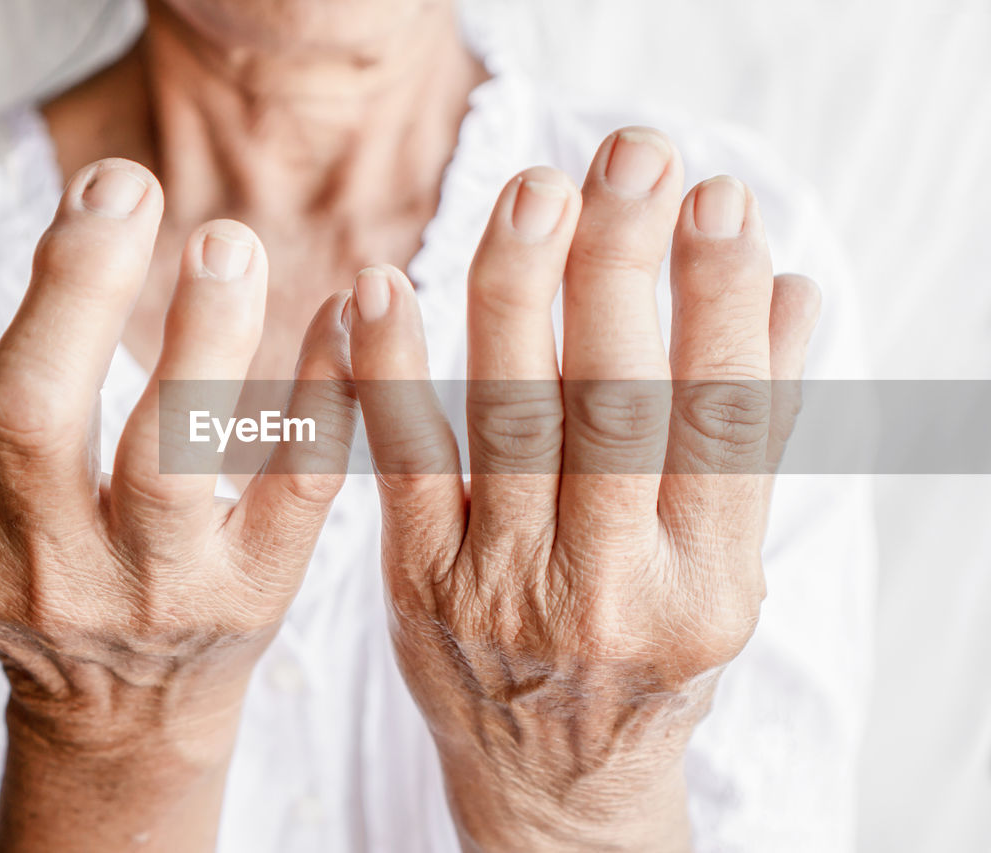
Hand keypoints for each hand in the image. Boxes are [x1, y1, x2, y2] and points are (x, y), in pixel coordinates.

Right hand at [0, 139, 356, 850]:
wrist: (130, 718)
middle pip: (33, 415)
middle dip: (71, 290)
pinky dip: (322, 395)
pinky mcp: (255, 597)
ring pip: (168, 459)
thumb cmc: (40, 584)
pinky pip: (295, 489)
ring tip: (226, 241)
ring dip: (199, 339)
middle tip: (118, 186)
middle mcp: (44, 572)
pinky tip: (344, 309)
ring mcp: (155, 593)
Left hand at [346, 127, 819, 851]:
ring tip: (533, 191)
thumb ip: (756, 436)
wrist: (550, 779)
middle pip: (615, 403)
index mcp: (706, 585)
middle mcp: (610, 590)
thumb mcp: (726, 566)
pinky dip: (388, 370)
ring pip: (510, 416)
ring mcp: (504, 588)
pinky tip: (382, 288)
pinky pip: (401, 461)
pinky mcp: (418, 582)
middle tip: (627, 159)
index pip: (724, 422)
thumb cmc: (650, 654)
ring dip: (518, 290)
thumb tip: (790, 295)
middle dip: (622, 267)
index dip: (719, 304)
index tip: (717, 201)